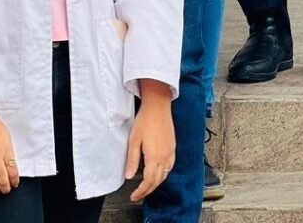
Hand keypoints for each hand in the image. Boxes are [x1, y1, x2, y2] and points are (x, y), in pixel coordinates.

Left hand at [127, 81, 175, 201]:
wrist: (158, 105)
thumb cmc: (145, 119)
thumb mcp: (133, 140)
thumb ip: (132, 160)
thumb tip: (128, 176)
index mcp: (154, 156)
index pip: (148, 181)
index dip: (141, 191)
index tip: (134, 196)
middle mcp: (165, 155)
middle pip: (158, 180)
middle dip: (148, 190)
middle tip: (138, 195)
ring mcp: (170, 151)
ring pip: (165, 174)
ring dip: (156, 183)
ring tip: (147, 186)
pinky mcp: (173, 146)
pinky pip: (170, 165)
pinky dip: (164, 174)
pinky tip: (159, 172)